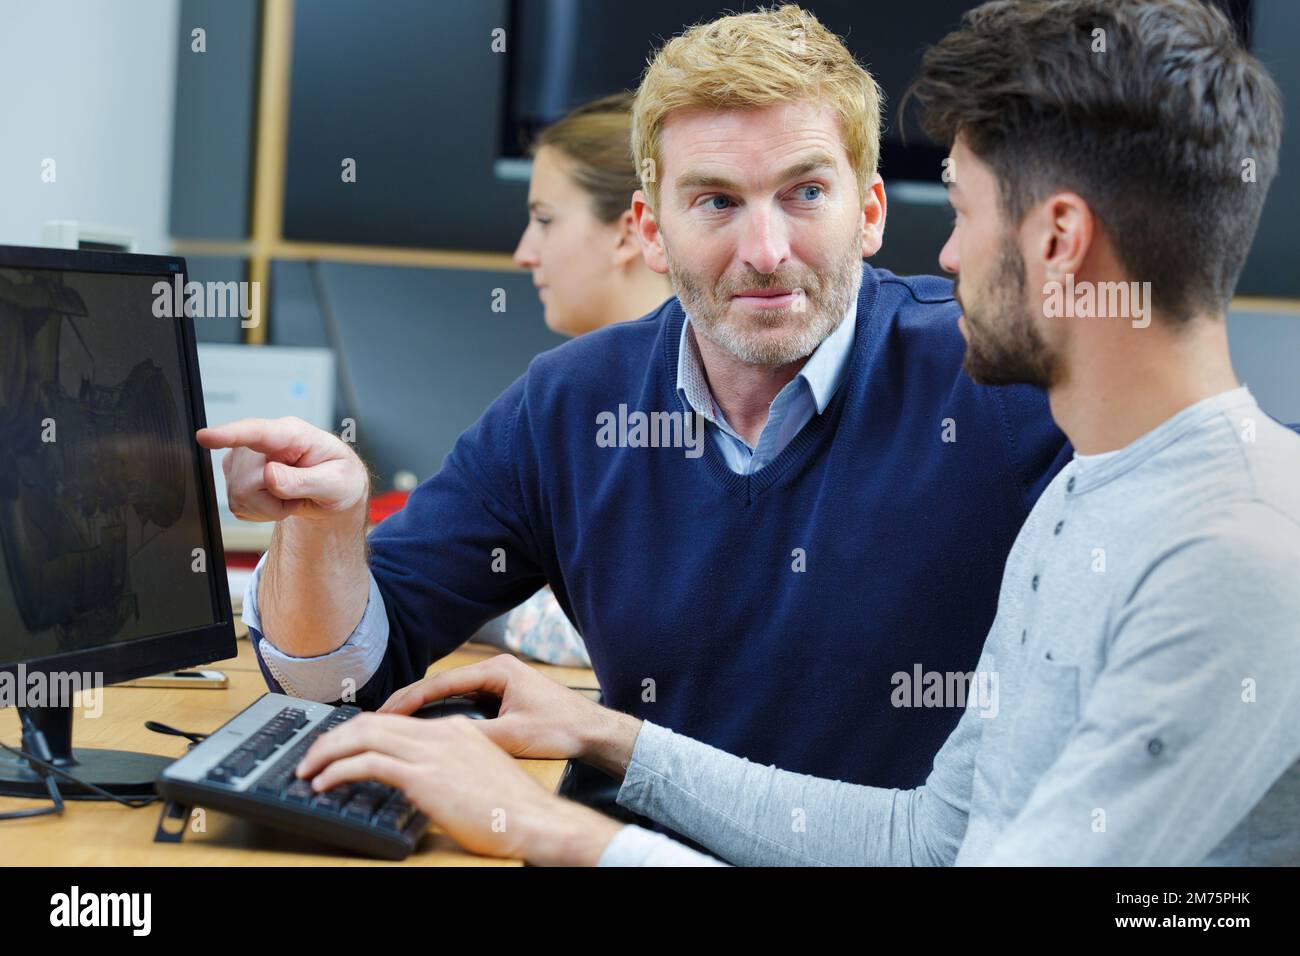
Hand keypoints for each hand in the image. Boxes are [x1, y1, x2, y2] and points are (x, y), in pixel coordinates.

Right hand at [196, 416, 367, 522]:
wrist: (333, 490)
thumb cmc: (339, 477)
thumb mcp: (337, 482)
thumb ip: (306, 480)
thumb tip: (270, 476)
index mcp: (292, 434)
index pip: (257, 432)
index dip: (229, 434)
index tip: (205, 436)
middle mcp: (264, 442)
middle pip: (246, 480)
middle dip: (273, 500)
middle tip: (298, 495)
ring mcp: (247, 458)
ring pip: (238, 495)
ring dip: (269, 507)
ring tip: (291, 495)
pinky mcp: (237, 476)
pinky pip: (238, 505)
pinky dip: (261, 512)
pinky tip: (277, 500)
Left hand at [294, 712, 620, 863]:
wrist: (534, 818)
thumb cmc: (512, 806)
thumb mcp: (478, 771)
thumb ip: (449, 764)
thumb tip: (421, 777)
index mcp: (454, 727)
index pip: (394, 720)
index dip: (360, 731)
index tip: (340, 746)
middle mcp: (440, 732)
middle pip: (372, 721)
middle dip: (334, 737)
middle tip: (313, 756)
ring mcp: (431, 751)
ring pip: (363, 736)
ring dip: (328, 751)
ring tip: (309, 769)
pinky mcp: (424, 776)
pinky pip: (367, 764)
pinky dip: (338, 771)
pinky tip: (324, 784)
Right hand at [378, 653, 641, 775]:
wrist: (593, 731)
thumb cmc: (561, 729)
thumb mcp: (513, 737)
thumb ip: (474, 735)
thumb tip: (436, 740)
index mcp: (497, 670)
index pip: (441, 682)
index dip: (410, 699)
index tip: (385, 713)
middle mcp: (495, 669)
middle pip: (441, 683)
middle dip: (410, 700)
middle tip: (379, 717)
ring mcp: (499, 680)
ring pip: (451, 692)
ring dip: (424, 706)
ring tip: (394, 722)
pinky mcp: (502, 694)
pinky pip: (463, 699)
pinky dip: (442, 711)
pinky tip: (426, 726)